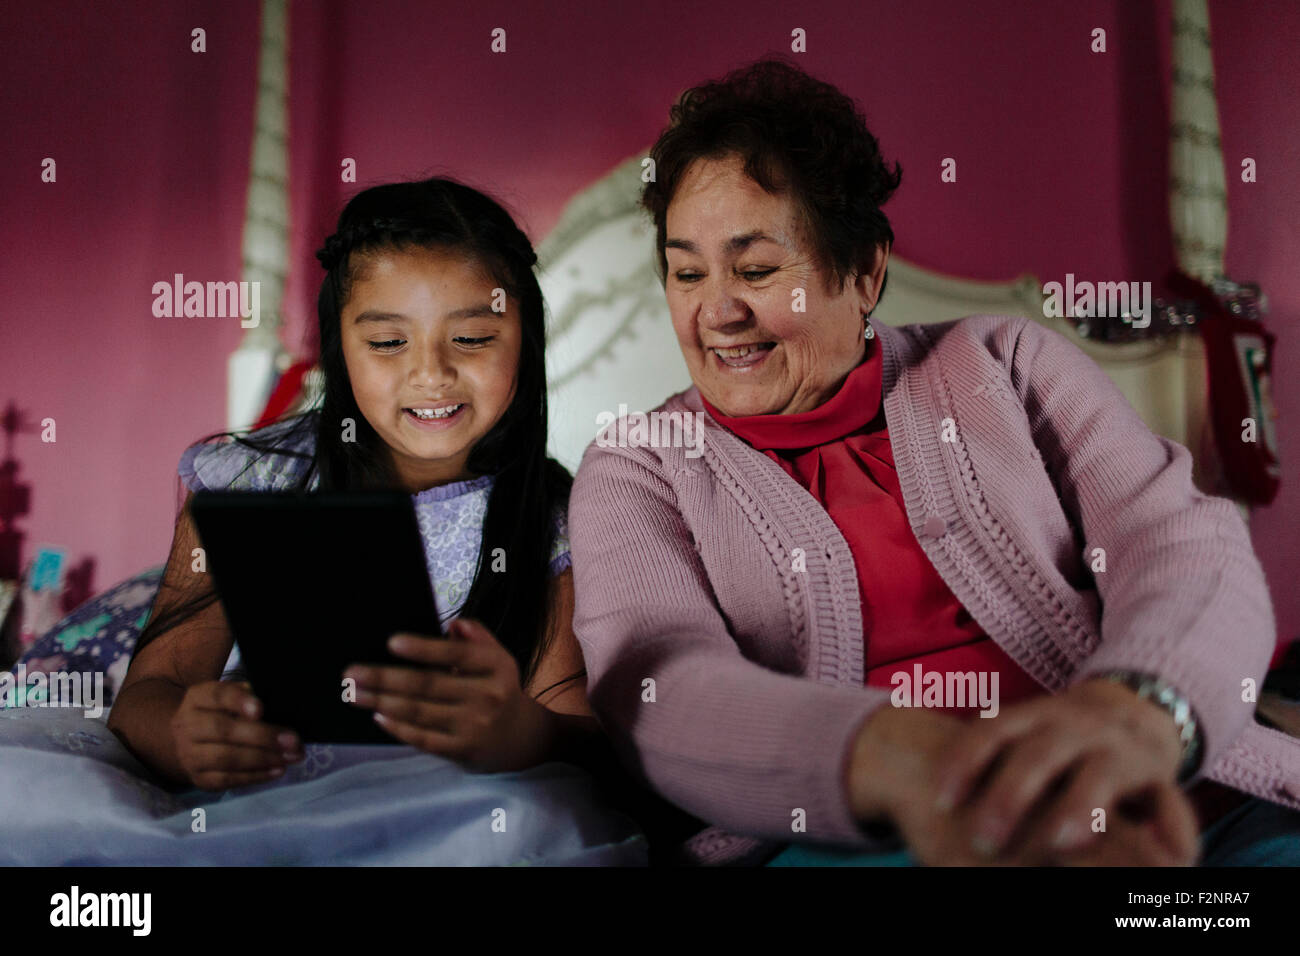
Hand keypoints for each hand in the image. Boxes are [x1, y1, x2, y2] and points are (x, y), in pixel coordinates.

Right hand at [171, 680, 303, 789]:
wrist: (187, 741)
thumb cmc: (221, 713)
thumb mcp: (230, 697)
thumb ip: (249, 697)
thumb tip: (277, 706)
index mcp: (198, 698)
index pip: (218, 695)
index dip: (239, 701)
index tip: (261, 709)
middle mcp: (187, 725)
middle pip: (222, 730)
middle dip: (262, 736)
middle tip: (293, 740)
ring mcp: (190, 755)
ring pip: (225, 757)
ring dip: (262, 758)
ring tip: (290, 757)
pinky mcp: (199, 778)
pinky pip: (227, 779)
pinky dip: (255, 776)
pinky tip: (277, 770)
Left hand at [345, 618, 551, 771]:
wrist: (522, 739)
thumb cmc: (499, 690)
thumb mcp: (498, 659)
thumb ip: (478, 638)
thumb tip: (454, 625)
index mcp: (496, 666)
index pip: (457, 654)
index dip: (424, 649)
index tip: (391, 642)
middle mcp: (487, 696)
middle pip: (428, 684)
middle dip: (385, 678)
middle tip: (351, 673)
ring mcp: (475, 726)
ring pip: (420, 712)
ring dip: (381, 701)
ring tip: (353, 693)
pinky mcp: (462, 750)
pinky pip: (424, 738)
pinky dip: (398, 727)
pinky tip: (378, 715)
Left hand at [928, 678, 1189, 861]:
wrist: (1138, 707)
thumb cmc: (1061, 740)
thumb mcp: (1027, 736)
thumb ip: (993, 758)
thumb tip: (935, 799)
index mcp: (1033, 716)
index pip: (991, 731)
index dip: (964, 763)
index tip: (940, 801)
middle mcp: (1073, 726)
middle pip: (1038, 755)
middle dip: (1010, 796)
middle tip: (983, 839)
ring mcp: (1117, 747)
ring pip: (1098, 774)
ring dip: (1079, 808)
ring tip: (1058, 844)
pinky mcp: (1158, 772)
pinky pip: (1166, 797)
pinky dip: (1168, 825)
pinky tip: (1162, 855)